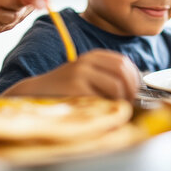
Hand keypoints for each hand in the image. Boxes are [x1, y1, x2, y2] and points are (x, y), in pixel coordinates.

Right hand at [3, 50, 140, 100]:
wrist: (36, 94)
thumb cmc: (64, 89)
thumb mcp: (86, 75)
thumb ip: (106, 76)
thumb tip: (135, 89)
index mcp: (93, 56)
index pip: (124, 63)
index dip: (134, 79)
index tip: (133, 94)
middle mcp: (87, 61)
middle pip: (123, 73)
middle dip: (131, 91)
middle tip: (126, 105)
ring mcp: (80, 74)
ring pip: (116, 86)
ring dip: (121, 101)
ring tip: (114, 111)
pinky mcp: (75, 88)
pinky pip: (103, 99)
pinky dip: (108, 108)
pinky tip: (102, 113)